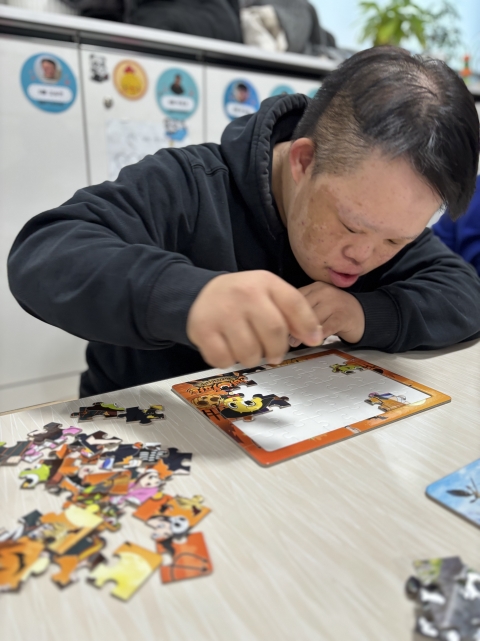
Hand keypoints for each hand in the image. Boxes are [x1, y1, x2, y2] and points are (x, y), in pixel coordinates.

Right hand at [187, 271, 322, 368]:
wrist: (203, 293)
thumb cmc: (243, 297)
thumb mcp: (270, 294)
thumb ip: (295, 312)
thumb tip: (315, 337)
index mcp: (264, 282)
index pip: (294, 304)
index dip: (308, 326)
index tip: (313, 341)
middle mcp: (243, 294)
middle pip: (274, 333)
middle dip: (277, 350)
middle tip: (273, 354)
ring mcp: (221, 312)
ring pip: (250, 352)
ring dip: (253, 359)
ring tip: (249, 349)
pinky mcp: (202, 330)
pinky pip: (224, 360)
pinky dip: (230, 361)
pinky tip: (229, 349)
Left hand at [289, 282, 364, 346]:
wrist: (364, 316)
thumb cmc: (336, 313)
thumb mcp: (318, 305)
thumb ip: (302, 310)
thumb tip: (282, 325)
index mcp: (315, 287)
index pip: (294, 297)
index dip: (284, 312)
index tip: (278, 325)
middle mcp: (325, 292)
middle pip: (302, 308)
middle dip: (291, 324)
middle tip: (283, 337)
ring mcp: (335, 303)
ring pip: (312, 318)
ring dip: (301, 332)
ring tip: (293, 342)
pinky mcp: (343, 317)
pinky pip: (326, 327)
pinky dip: (318, 336)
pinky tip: (313, 341)